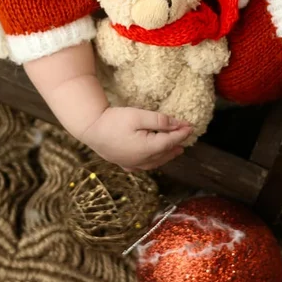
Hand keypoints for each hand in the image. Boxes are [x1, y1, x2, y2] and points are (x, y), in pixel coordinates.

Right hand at [78, 106, 193, 171]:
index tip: (191, 126)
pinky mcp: (124, 163)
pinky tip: (153, 160)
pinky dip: (154, 162)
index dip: (181, 133)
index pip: (170, 141)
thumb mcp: (138, 116)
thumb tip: (178, 124)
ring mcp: (132, 164)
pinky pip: (144, 166)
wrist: (90, 129)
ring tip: (177, 150)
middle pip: (165, 153)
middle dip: (177, 143)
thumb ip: (159, 121)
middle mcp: (142, 160)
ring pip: (156, 162)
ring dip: (168, 155)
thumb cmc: (113, 120)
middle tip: (186, 135)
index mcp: (148, 149)